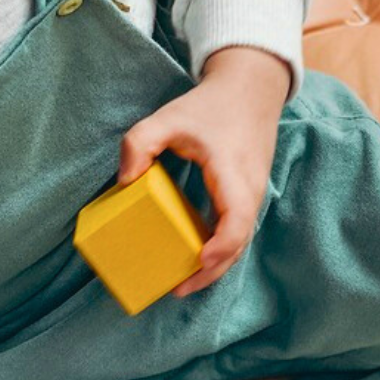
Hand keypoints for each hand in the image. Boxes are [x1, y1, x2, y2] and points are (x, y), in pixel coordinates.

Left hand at [117, 47, 288, 296]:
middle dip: (211, 271)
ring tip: (183, 282)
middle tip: (177, 289)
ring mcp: (254, 195)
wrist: (251, 89)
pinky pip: (237, 230)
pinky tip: (196, 257)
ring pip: (240, 241)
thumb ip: (140, 142)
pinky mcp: (248, 196)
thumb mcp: (169, 116)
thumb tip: (125, 181)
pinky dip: (220, 248)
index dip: (220, 247)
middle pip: (239, 243)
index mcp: (235, 174)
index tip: (198, 262)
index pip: (237, 221)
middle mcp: (251, 191)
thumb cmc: (211, 105)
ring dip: (215, 265)